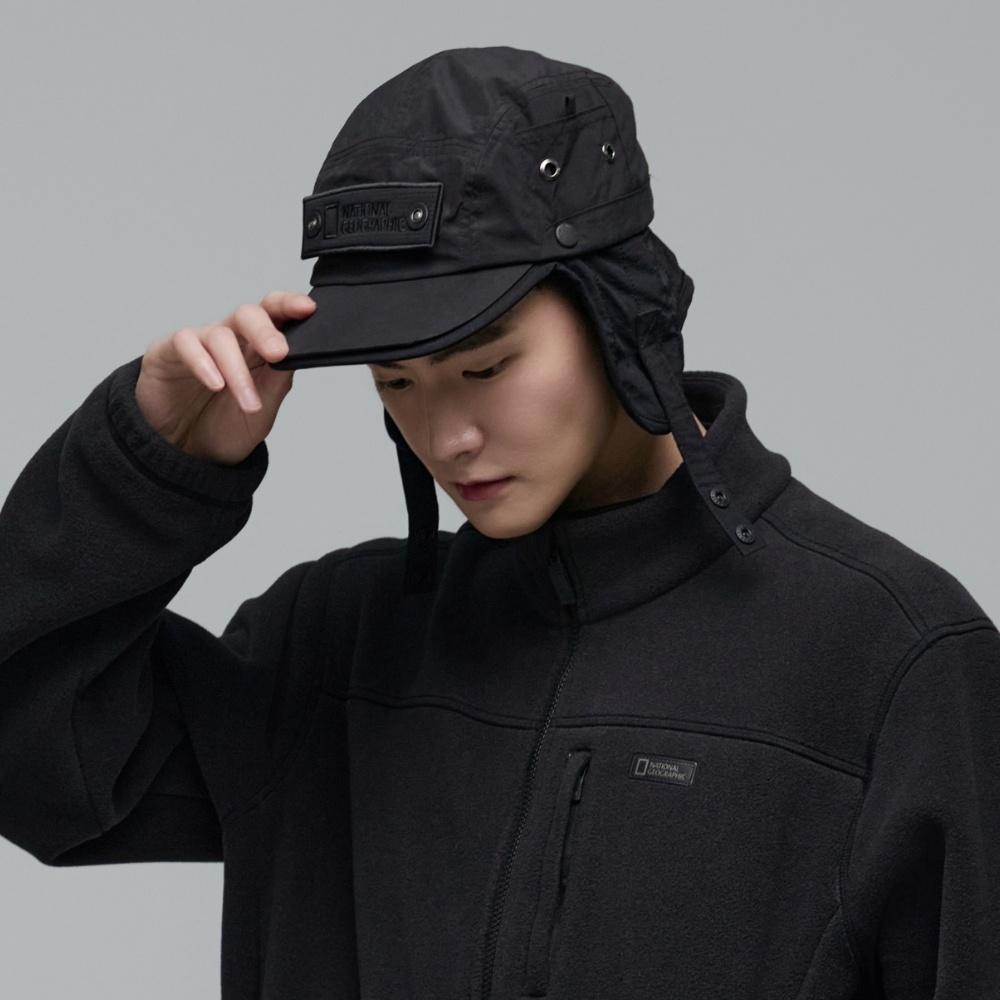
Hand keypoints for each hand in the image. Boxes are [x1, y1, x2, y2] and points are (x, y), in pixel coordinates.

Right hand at [134, 290, 315, 464]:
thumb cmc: (226, 425)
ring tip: (248, 402)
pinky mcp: (168, 351)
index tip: (308, 308)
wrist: (186, 452)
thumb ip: (279, 379)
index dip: (289, 305)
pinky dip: (203, 363)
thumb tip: (300, 353)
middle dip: (265, 331)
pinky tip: (215, 384)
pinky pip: (186, 344)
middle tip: (278, 353)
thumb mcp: (264, 408)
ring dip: (238, 371)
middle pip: (248, 314)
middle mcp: (231, 339)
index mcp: (258, 347)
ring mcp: (199, 343)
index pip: (275, 314)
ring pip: (220, 336)